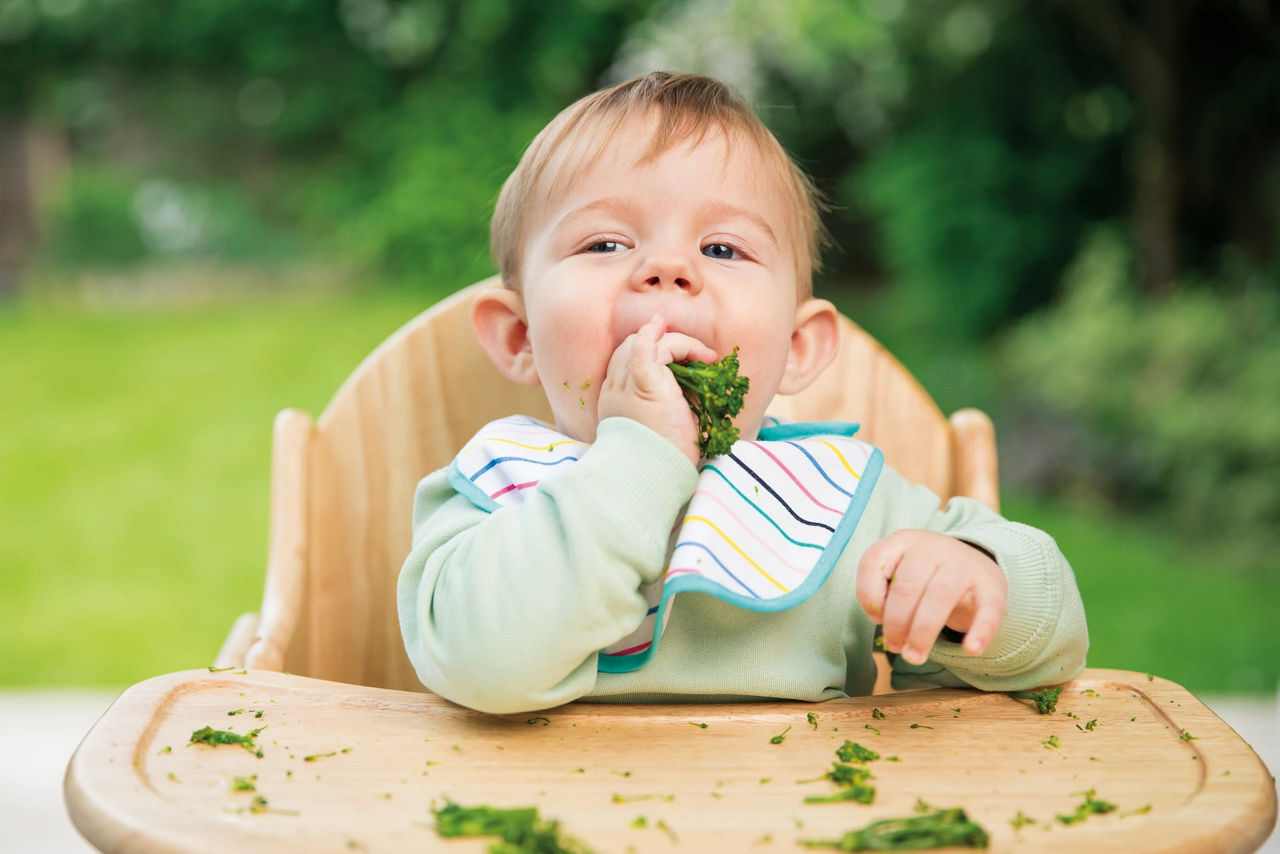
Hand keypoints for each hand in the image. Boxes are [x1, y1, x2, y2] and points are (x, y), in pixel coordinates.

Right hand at [597, 315, 716, 465]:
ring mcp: (626, 384)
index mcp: (615, 404)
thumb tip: (694, 397)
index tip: (676, 362)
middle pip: (627, 350)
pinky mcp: (644, 381)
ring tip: (703, 356)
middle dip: (657, 344)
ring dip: (675, 343)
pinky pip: (645, 347)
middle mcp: (615, 390)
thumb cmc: (659, 464)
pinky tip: (663, 325)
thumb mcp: (662, 433)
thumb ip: (668, 410)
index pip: (623, 367)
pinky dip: (656, 334)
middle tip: (692, 354)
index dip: (647, 356)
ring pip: (642, 345)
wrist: (652, 476)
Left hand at [855, 529, 1006, 664]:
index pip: (874, 563)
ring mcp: (964, 563)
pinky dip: (981, 631)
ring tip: (915, 656)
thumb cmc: (925, 575)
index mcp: (903, 540)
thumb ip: (880, 590)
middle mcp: (932, 546)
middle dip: (896, 624)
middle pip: (906, 588)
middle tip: (895, 648)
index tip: (875, 618)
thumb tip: (879, 618)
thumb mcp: (898, 571)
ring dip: (922, 633)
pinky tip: (971, 649)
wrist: (974, 563)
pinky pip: (988, 609)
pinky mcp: (992, 584)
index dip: (868, 596)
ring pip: (938, 598)